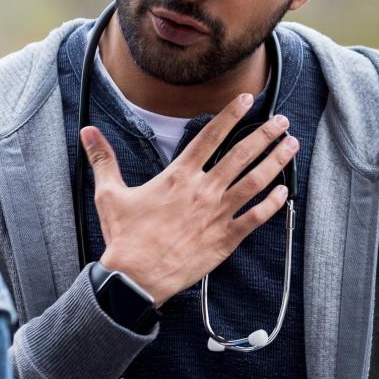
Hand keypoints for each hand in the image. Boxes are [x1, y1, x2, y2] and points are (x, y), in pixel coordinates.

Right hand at [81, 92, 297, 303]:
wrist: (136, 278)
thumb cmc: (125, 237)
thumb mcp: (110, 194)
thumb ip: (104, 159)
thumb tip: (88, 131)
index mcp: (178, 176)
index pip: (210, 137)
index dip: (230, 115)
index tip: (247, 99)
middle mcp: (203, 190)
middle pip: (241, 155)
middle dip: (265, 134)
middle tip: (282, 121)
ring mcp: (217, 214)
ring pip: (255, 182)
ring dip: (275, 161)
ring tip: (290, 146)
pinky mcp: (226, 239)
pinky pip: (256, 218)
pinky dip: (273, 204)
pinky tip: (284, 191)